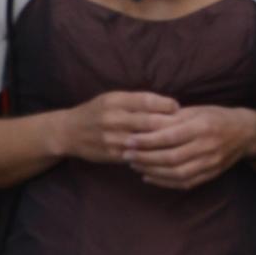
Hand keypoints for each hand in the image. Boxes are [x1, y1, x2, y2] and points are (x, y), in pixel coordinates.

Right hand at [57, 90, 182, 167]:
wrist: (68, 132)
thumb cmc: (96, 112)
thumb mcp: (111, 99)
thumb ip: (137, 101)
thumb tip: (169, 105)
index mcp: (114, 100)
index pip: (147, 100)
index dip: (166, 105)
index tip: (178, 108)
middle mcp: (112, 117)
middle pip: (150, 122)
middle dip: (171, 125)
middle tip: (187, 128)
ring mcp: (112, 137)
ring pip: (147, 141)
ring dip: (165, 143)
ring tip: (180, 142)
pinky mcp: (112, 154)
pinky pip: (138, 155)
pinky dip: (153, 155)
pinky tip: (164, 154)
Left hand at [122, 104, 255, 189]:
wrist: (245, 132)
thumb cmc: (215, 116)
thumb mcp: (195, 110)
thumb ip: (172, 117)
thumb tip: (142, 122)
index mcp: (201, 127)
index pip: (170, 137)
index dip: (147, 141)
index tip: (129, 140)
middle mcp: (207, 146)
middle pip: (171, 158)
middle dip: (145, 158)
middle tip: (126, 155)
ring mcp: (211, 163)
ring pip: (177, 173)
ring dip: (153, 171)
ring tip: (134, 165)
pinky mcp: (212, 174)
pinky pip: (186, 183)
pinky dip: (165, 182)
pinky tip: (149, 176)